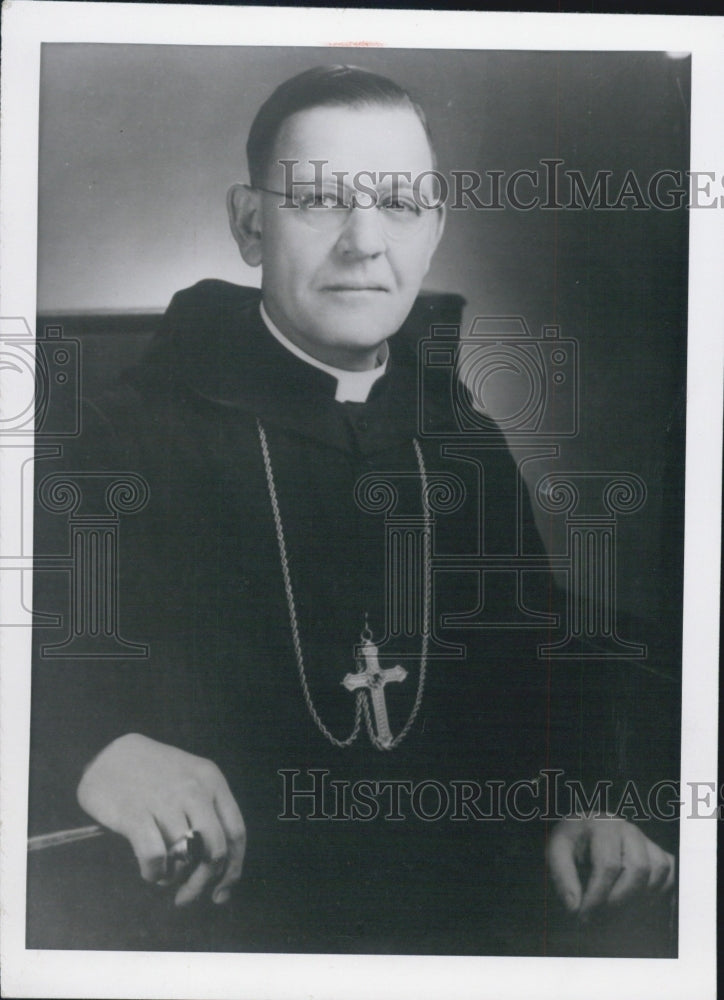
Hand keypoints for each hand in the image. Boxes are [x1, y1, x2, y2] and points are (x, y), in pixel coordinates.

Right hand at [77, 732, 245, 905]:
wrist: (109, 753)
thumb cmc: (154, 775)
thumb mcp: (191, 781)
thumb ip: (208, 816)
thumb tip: (221, 872)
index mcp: (212, 780)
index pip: (236, 833)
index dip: (232, 869)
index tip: (221, 892)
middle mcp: (194, 789)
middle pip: (214, 850)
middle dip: (203, 881)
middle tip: (187, 895)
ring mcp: (165, 800)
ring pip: (186, 857)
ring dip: (176, 877)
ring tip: (165, 876)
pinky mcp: (135, 813)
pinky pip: (156, 857)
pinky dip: (155, 873)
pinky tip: (150, 870)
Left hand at [547, 815, 674, 919]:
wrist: (582, 834)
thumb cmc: (569, 844)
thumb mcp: (556, 854)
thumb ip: (562, 878)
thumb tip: (574, 908)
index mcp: (601, 825)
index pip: (607, 865)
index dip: (597, 897)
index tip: (582, 917)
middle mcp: (628, 828)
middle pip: (638, 869)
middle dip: (619, 901)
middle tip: (598, 919)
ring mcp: (646, 840)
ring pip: (658, 872)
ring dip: (639, 898)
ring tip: (613, 911)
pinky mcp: (657, 852)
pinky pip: (670, 874)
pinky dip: (657, 892)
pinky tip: (633, 903)